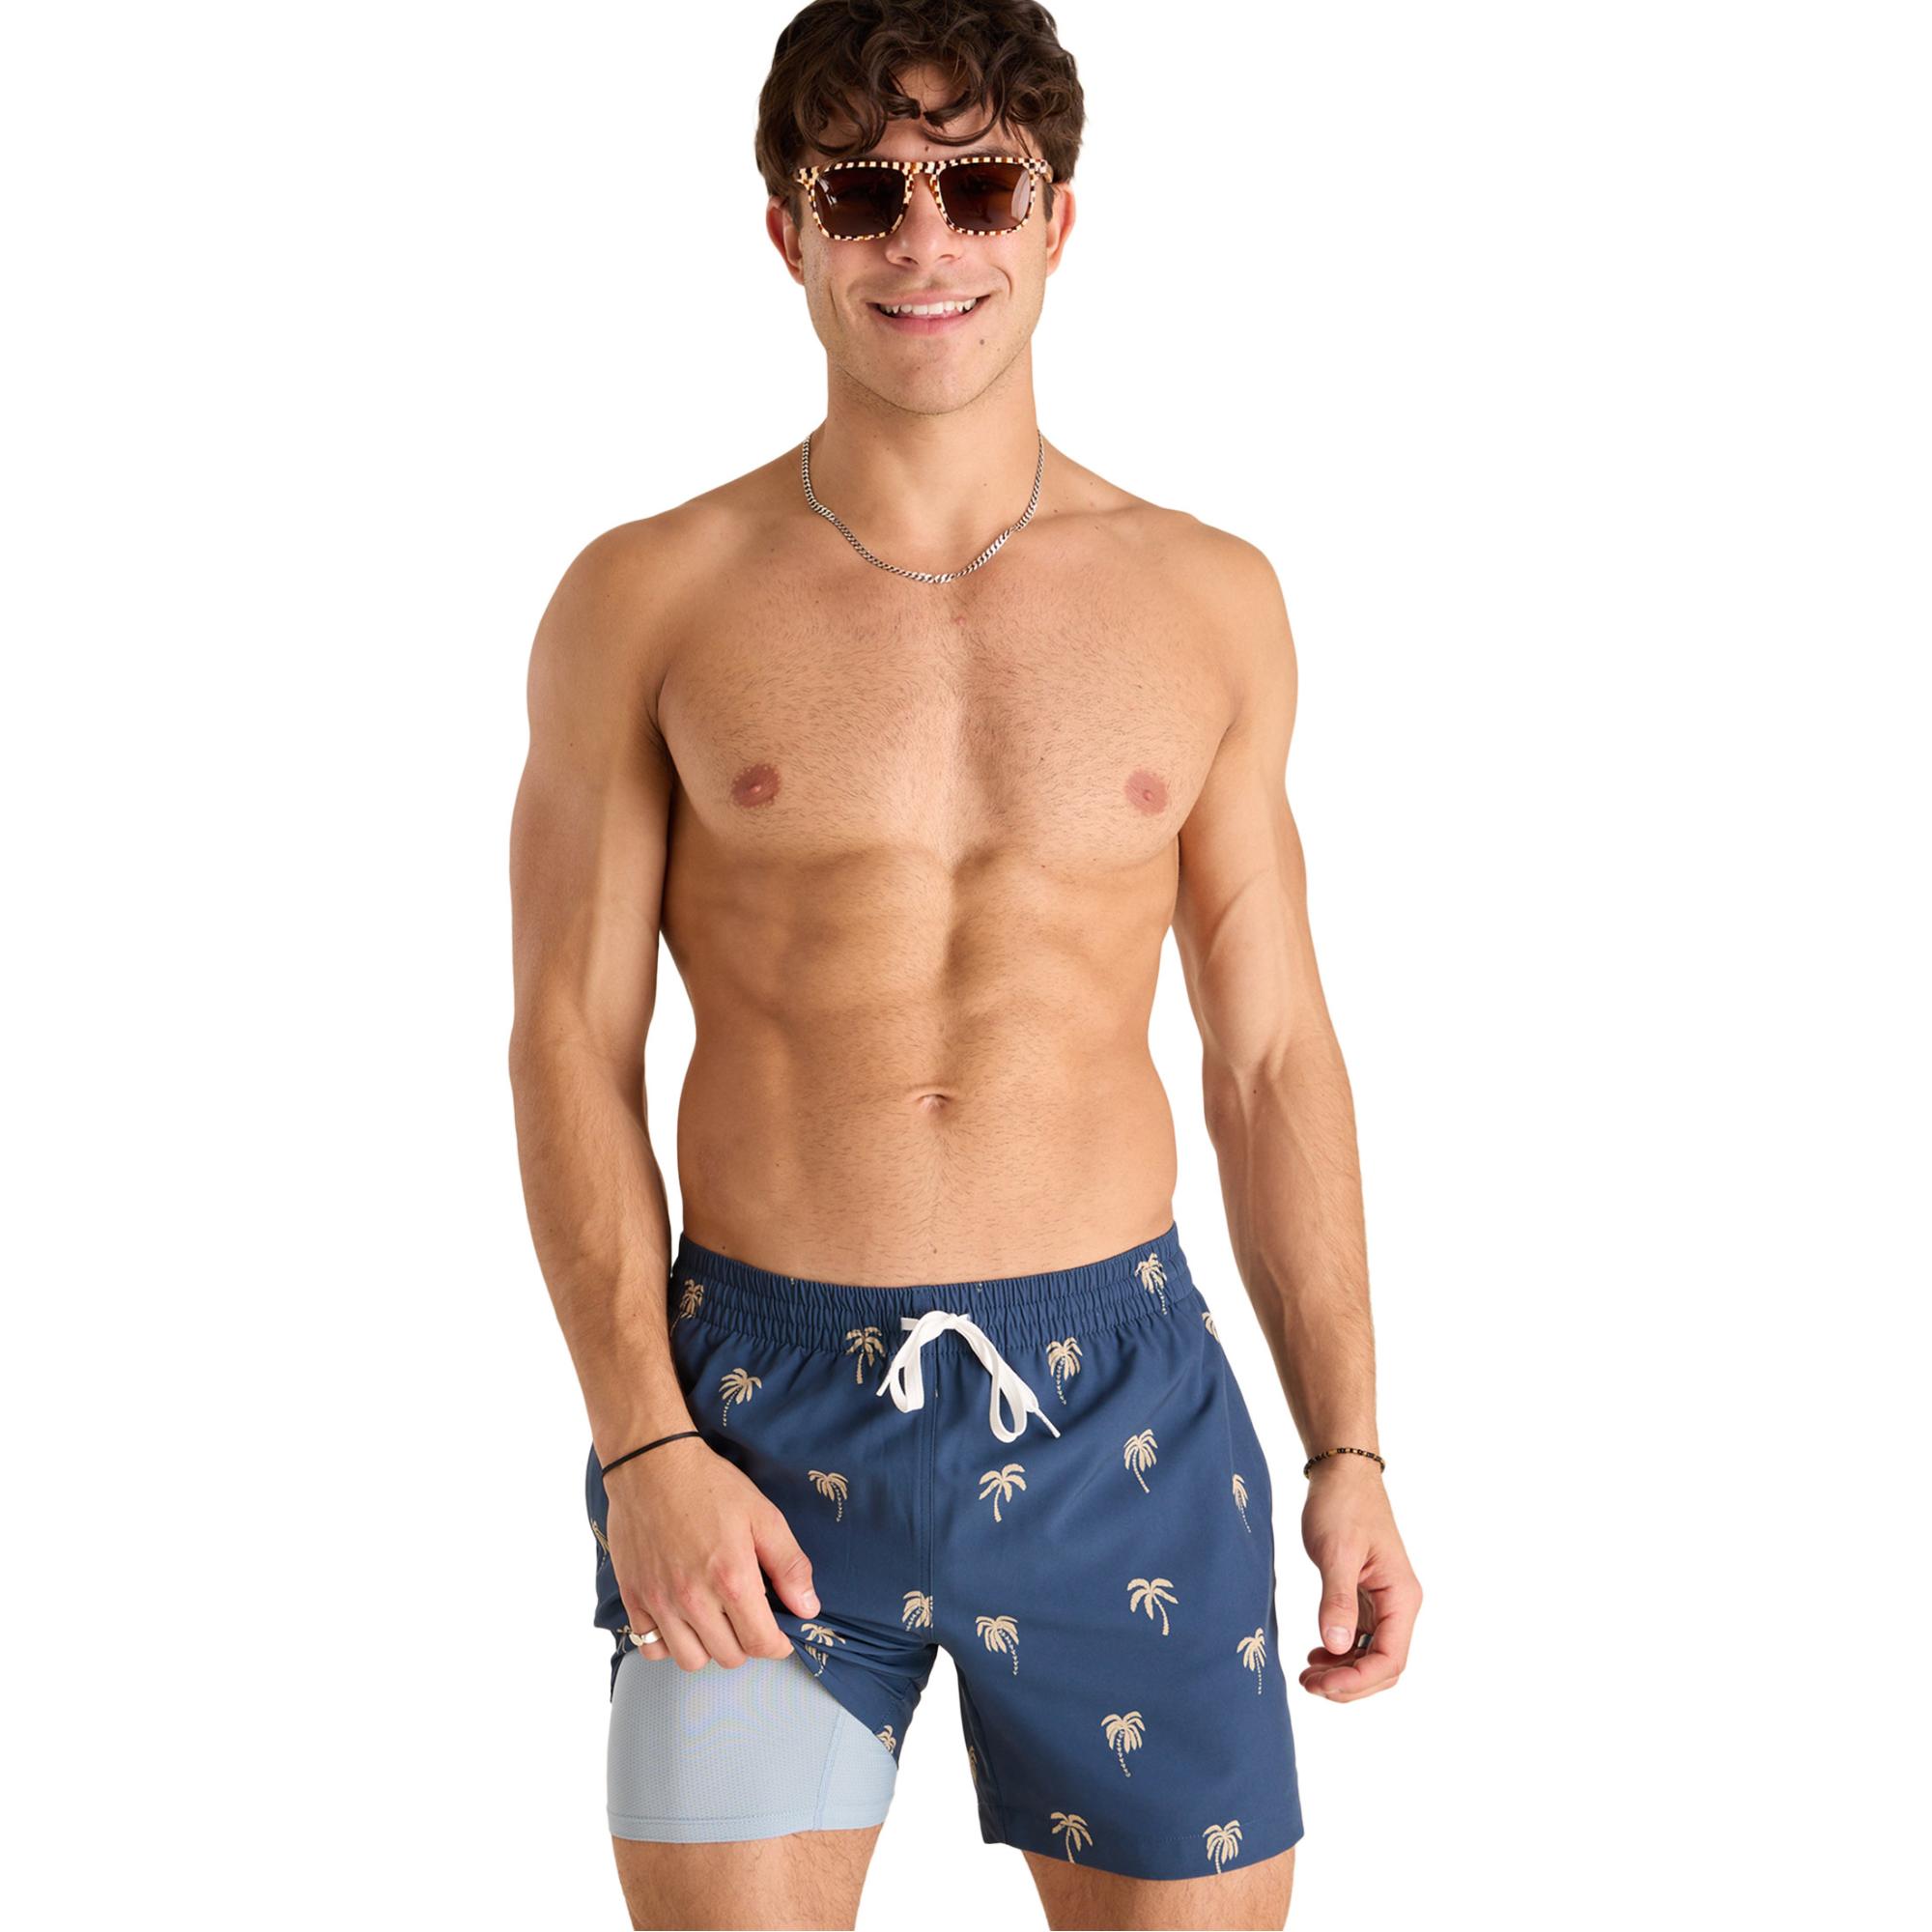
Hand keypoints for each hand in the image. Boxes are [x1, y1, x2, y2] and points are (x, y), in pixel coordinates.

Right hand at [604, 1439, 820, 1671]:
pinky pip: (651, 1648)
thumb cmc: (710, 1486)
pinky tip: (681, 1620)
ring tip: (715, 1621)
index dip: (777, 1645)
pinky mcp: (633, 1597)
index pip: (761, 1643)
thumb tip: (808, 1609)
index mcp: (731, 1579)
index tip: (778, 1635)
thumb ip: (789, 1565)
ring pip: (690, 1661)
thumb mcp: (763, 1516)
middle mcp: (693, 1598)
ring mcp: (659, 1601)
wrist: (651, 1464)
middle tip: (747, 1618)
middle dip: (746, 1643)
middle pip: (728, 1656)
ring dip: (709, 1648)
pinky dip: (668, 1644)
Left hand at [1298, 1456, 1420, 1700]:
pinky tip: (1317, 1652)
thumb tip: (1338, 1646)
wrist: (1341, 1474)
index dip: (1357, 1680)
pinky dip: (1340, 1653)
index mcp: (1401, 1597)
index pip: (1390, 1659)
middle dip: (1348, 1683)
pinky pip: (1360, 1638)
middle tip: (1308, 1684)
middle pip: (1383, 1666)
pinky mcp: (1366, 1596)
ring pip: (1371, 1656)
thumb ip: (1338, 1600)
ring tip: (1308, 1674)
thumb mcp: (1337, 1552)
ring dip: (1343, 1672)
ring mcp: (1383, 1602)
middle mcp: (1398, 1605)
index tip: (1322, 1685)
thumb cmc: (1343, 1506)